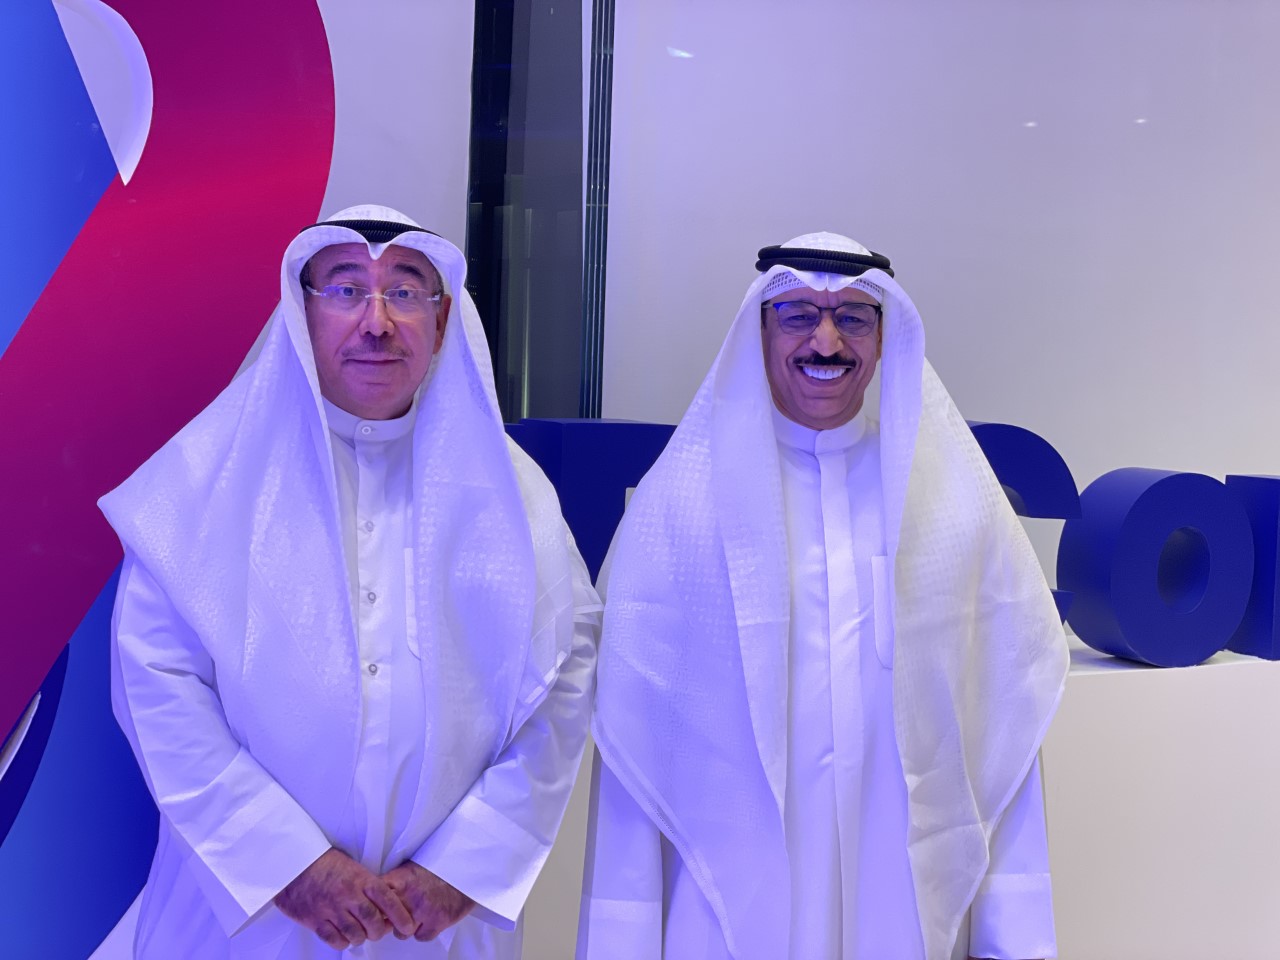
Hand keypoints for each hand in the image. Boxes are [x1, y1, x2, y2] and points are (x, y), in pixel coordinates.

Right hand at [275, 848, 415, 949]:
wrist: (294, 863)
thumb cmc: (324, 862)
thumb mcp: (352, 866)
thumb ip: (367, 884)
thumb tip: (384, 903)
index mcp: (359, 879)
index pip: (387, 900)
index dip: (401, 916)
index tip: (408, 926)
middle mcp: (347, 895)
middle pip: (373, 922)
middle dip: (380, 930)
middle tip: (379, 930)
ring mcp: (330, 909)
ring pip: (355, 934)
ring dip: (361, 937)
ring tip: (360, 932)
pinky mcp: (315, 920)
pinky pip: (335, 940)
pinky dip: (343, 942)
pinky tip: (344, 935)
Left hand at [382, 861, 475, 941]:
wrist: (466, 870)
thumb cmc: (436, 869)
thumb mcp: (410, 869)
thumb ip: (393, 884)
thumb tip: (374, 900)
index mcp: (400, 881)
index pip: (375, 901)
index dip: (374, 909)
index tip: (375, 912)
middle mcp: (409, 896)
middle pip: (385, 921)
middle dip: (389, 921)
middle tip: (397, 917)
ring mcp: (423, 910)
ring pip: (402, 933)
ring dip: (407, 928)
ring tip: (418, 915)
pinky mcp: (438, 921)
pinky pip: (421, 937)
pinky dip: (425, 931)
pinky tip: (431, 919)